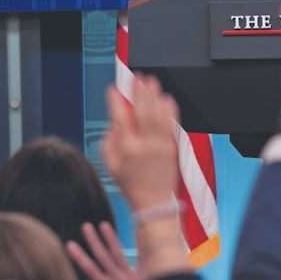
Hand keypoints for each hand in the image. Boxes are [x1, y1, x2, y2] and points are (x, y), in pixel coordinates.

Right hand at [66, 222, 147, 279]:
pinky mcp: (145, 274)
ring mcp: (130, 274)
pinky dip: (141, 242)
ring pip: (118, 253)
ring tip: (103, 225)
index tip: (69, 244)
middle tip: (86, 226)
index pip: (89, 268)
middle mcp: (116, 278)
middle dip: (93, 241)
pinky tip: (139, 229)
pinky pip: (143, 255)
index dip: (78, 256)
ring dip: (110, 238)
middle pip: (102, 256)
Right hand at [101, 75, 179, 211]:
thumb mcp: (111, 167)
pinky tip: (166, 98)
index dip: (116, 101)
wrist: (153, 202)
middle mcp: (144, 145)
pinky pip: (171, 123)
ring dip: (154, 96)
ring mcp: (161, 145)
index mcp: (126, 149)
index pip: (120, 118)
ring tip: (151, 81)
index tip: (113, 89)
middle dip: (139, 92)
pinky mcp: (172, 147)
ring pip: (158, 114)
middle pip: (142, 111)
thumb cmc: (131, 185)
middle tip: (137, 77)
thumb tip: (113, 125)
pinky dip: (169, 109)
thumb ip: (108, 144)